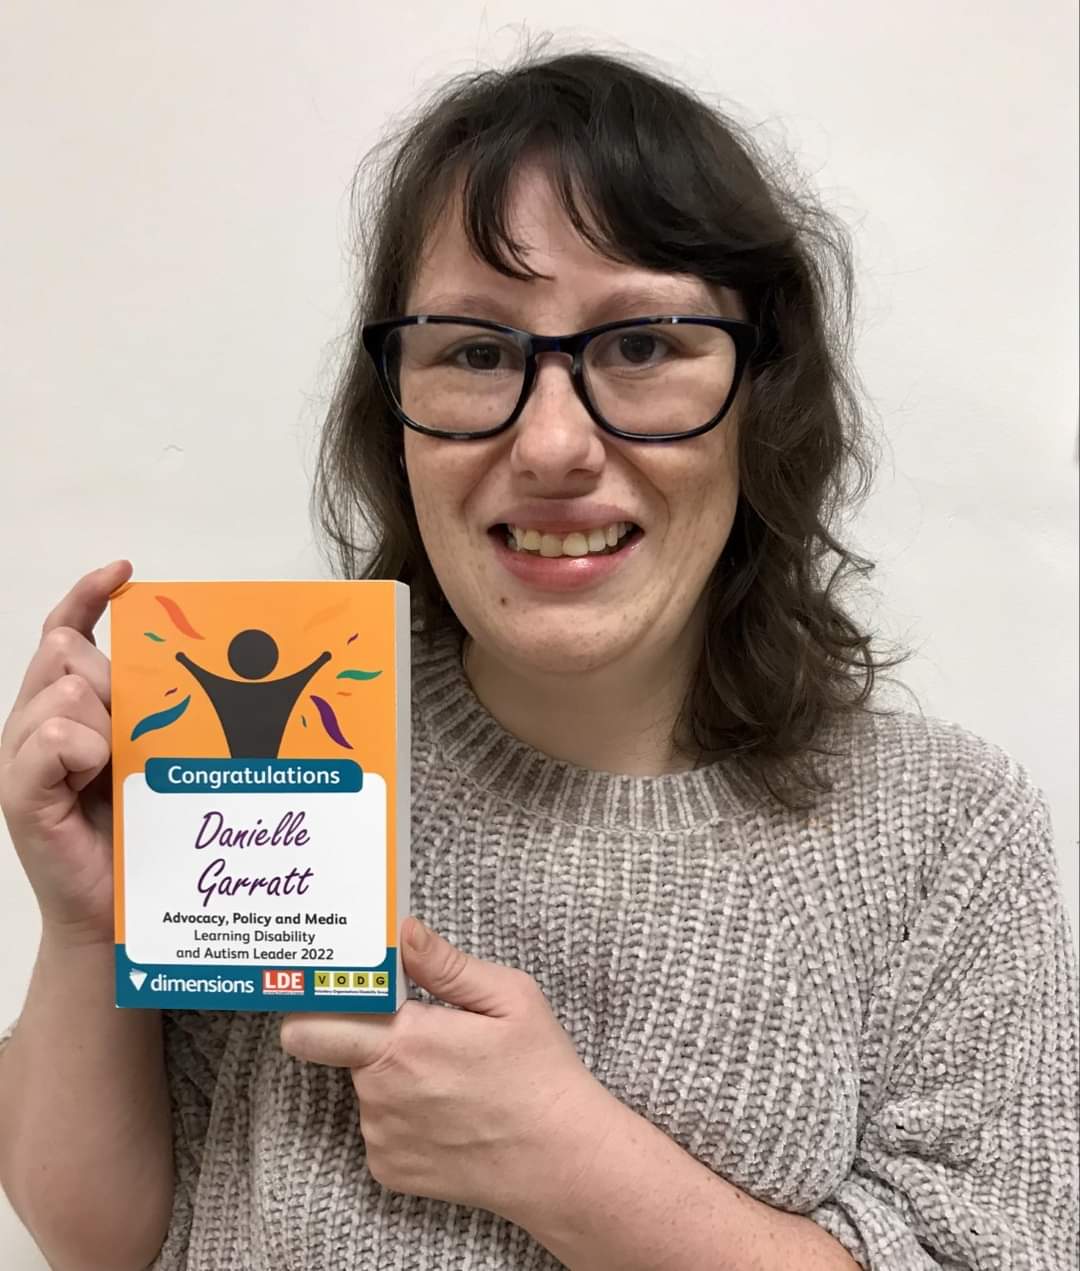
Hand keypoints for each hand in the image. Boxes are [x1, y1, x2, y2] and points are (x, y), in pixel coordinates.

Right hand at [0, 560, 132, 945]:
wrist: (119, 910)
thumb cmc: (143, 830)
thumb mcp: (154, 754)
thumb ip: (148, 709)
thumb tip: (175, 661)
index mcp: (69, 707)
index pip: (66, 631)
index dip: (87, 596)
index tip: (124, 571)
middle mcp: (37, 722)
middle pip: (68, 652)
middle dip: (112, 679)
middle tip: (135, 738)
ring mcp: (22, 756)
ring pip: (64, 688)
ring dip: (106, 722)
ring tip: (116, 771)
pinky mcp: (19, 793)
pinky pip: (50, 736)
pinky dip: (81, 750)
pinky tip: (94, 775)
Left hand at [279, 917, 620, 1220]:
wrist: (563, 1162)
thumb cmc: (541, 1073)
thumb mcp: (510, 999)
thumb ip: (446, 964)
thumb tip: (403, 931)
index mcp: (404, 1043)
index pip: (310, 1026)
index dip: (323, 1004)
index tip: (345, 989)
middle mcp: (379, 1094)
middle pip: (341, 1049)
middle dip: (368, 1033)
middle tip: (420, 1030)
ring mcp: (381, 1138)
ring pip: (364, 1088)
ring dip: (391, 1075)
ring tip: (450, 1075)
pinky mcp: (389, 1170)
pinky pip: (379, 1127)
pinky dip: (403, 1116)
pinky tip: (449, 1111)